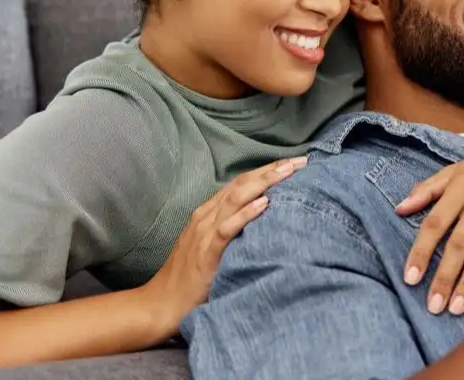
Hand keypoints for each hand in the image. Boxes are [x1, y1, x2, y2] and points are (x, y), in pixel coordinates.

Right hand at [137, 156, 305, 335]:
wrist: (163, 303)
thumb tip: (262, 219)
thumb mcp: (210, 245)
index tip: (293, 162)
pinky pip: (227, 228)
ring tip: (288, 173)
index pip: (241, 183)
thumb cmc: (190, 277)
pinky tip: (264, 204)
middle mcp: (206, 216)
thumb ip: (230, 229)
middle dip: (272, 170)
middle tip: (300, 161)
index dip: (267, 170)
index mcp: (208, 213)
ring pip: (236, 199)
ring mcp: (205, 233)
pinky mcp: (206, 252)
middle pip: (242, 184)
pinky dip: (246, 214)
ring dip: (264, 183)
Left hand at [395, 148, 463, 314]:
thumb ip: (426, 190)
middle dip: (445, 276)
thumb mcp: (454, 172)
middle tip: (434, 306)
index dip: (421, 252)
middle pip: (460, 242)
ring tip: (457, 308)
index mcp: (460, 187)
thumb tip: (399, 209)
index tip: (411, 279)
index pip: (435, 223)